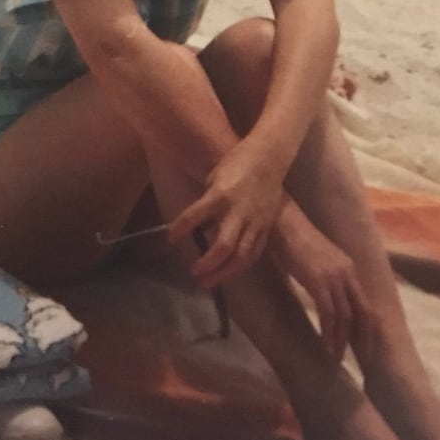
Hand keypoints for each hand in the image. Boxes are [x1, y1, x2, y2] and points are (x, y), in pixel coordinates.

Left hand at [167, 142, 283, 288]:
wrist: (268, 158)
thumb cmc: (236, 162)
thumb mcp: (215, 177)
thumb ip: (208, 201)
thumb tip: (199, 222)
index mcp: (220, 195)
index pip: (194, 216)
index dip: (180, 229)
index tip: (171, 238)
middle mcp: (237, 212)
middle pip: (223, 246)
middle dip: (207, 264)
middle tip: (194, 271)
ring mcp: (254, 221)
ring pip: (241, 256)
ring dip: (224, 272)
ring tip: (209, 281)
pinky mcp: (266, 226)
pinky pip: (255, 251)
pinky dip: (242, 264)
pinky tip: (231, 271)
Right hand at [272, 198, 374, 361]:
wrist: (282, 223)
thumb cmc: (292, 241)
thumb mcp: (316, 262)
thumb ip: (324, 279)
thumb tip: (323, 298)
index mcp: (348, 268)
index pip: (365, 304)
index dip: (367, 328)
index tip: (365, 348)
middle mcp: (347, 272)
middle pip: (363, 313)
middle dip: (364, 340)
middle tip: (362, 361)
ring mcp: (334, 276)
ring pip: (346, 317)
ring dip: (342, 341)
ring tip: (336, 358)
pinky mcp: (318, 280)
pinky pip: (329, 313)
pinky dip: (329, 332)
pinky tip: (325, 344)